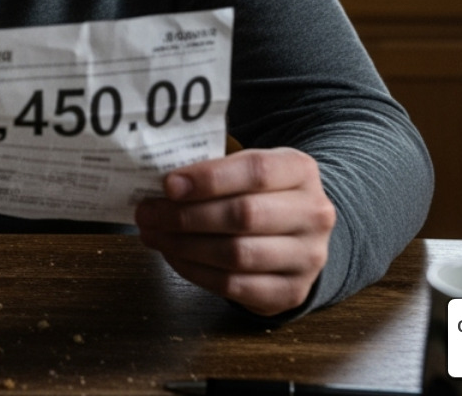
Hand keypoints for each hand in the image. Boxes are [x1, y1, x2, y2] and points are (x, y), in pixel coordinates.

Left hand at [134, 147, 335, 315]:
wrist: (298, 233)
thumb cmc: (260, 193)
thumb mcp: (247, 169)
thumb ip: (213, 172)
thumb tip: (163, 186)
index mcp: (300, 170)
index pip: (256, 171)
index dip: (209, 179)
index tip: (169, 185)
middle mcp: (313, 213)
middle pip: (244, 215)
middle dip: (186, 216)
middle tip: (148, 213)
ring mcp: (307, 257)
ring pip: (237, 254)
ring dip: (184, 246)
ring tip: (154, 235)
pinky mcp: (291, 292)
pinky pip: (235, 286)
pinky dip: (195, 272)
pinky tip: (173, 256)